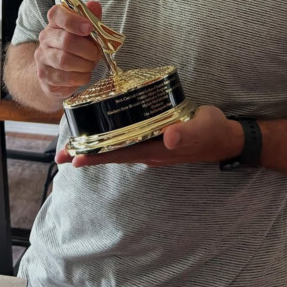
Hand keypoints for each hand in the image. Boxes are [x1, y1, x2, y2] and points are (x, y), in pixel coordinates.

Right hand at [35, 0, 101, 102]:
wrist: (58, 72)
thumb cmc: (77, 49)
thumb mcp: (87, 32)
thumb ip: (91, 18)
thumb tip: (94, 5)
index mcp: (55, 23)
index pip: (57, 14)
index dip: (74, 20)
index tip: (89, 28)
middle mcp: (45, 38)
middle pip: (66, 40)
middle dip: (88, 49)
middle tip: (96, 54)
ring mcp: (42, 58)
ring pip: (65, 61)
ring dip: (85, 65)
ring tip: (90, 65)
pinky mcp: (44, 77)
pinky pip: (64, 78)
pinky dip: (80, 78)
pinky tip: (83, 75)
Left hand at [56, 105, 243, 167]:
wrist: (226, 139)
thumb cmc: (213, 131)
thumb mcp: (203, 128)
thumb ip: (188, 132)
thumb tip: (169, 136)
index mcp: (155, 149)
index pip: (119, 154)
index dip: (96, 156)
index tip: (73, 158)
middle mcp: (148, 152)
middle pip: (111, 155)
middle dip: (87, 154)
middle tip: (60, 155)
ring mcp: (150, 148)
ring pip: (116, 150)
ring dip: (95, 149)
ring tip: (73, 146)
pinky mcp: (153, 141)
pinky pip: (125, 143)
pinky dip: (109, 141)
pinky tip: (101, 134)